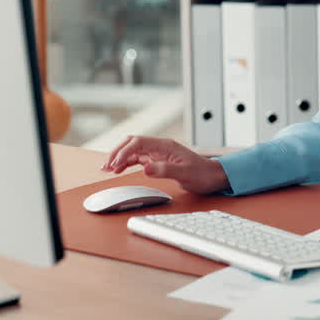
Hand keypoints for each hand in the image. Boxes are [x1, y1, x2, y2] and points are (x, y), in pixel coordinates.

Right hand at [101, 136, 229, 194]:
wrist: (213, 176)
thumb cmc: (202, 174)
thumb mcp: (184, 174)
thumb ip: (164, 170)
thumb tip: (145, 168)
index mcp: (165, 146)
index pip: (138, 143)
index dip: (124, 152)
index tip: (115, 165)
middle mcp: (160, 147)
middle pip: (132, 143)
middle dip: (117, 152)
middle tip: (106, 166)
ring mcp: (159, 153)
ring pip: (133, 150)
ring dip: (119, 157)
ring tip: (107, 169)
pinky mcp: (158, 160)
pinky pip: (138, 158)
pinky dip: (127, 162)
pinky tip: (119, 170)